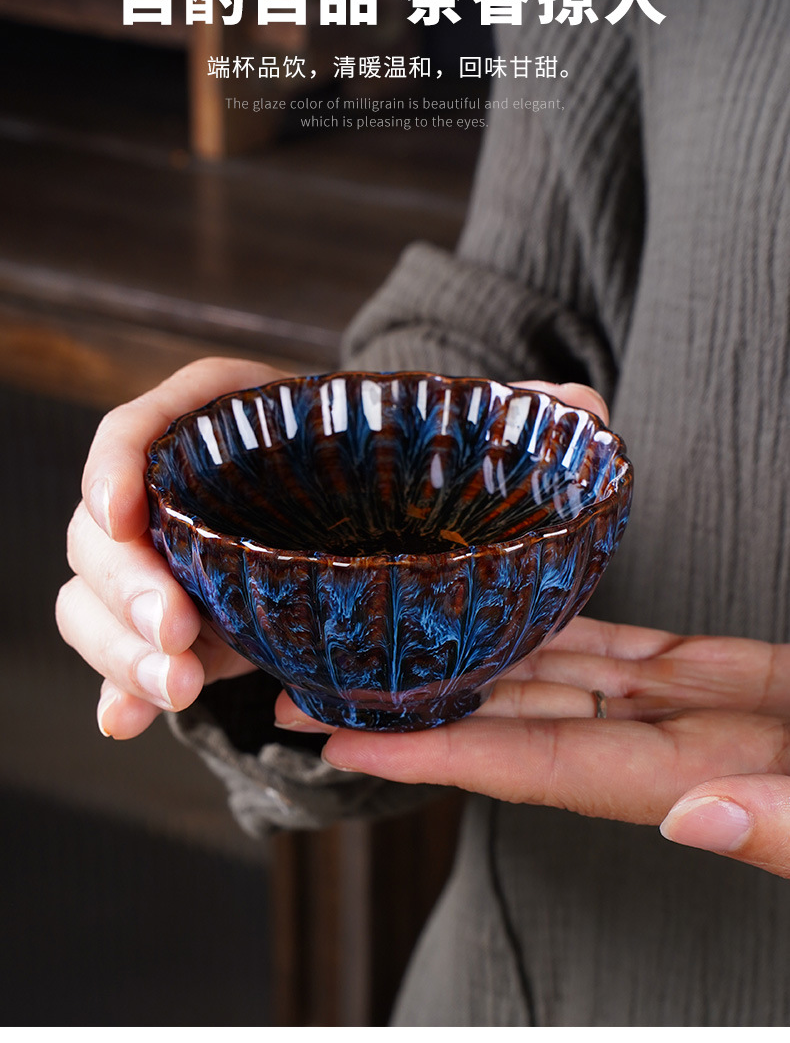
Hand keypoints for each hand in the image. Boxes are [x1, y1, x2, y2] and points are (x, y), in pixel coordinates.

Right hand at [57, 372, 605, 738]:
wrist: (389, 533)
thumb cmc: (413, 480)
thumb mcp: (456, 451)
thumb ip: (515, 428)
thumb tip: (587, 409)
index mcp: (246, 426)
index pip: (159, 417)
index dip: (122, 457)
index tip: (123, 509)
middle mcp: (198, 492)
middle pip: (110, 523)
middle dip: (123, 583)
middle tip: (176, 635)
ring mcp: (181, 562)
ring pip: (99, 594)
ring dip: (116, 646)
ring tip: (176, 691)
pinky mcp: (183, 623)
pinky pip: (123, 650)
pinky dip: (116, 686)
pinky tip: (123, 725)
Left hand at [275, 615, 789, 876]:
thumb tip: (691, 816)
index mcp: (700, 781)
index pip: (538, 767)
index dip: (439, 752)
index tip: (346, 739)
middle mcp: (671, 749)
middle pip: (516, 723)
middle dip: (411, 708)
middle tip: (308, 689)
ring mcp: (688, 710)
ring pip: (553, 677)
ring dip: (464, 660)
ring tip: (375, 642)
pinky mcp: (718, 674)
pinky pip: (616, 646)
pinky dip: (552, 625)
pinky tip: (498, 605)